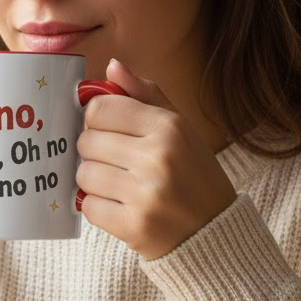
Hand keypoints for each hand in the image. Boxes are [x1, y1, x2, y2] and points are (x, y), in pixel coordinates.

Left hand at [75, 58, 236, 259]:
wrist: (216, 234)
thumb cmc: (194, 175)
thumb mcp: (181, 128)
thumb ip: (145, 95)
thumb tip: (112, 66)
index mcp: (169, 127)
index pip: (100, 108)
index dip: (97, 119)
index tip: (109, 131)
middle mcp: (158, 157)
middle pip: (87, 140)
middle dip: (95, 152)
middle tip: (117, 163)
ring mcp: (146, 194)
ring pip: (84, 174)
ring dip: (94, 181)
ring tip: (120, 186)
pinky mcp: (133, 226)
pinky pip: (88, 206)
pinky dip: (98, 207)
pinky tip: (120, 207)